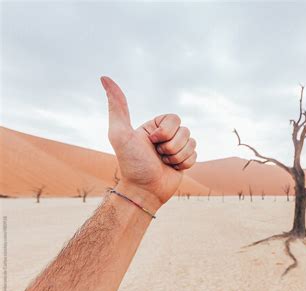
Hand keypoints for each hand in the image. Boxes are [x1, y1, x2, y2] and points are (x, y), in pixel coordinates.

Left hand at [100, 76, 196, 210]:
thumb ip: (116, 106)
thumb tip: (104, 77)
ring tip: (164, 163)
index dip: (166, 132)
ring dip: (177, 156)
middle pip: (185, 130)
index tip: (151, 142)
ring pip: (192, 143)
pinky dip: (184, 164)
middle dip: (172, 146)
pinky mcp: (184, 161)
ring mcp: (176, 148)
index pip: (174, 118)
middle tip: (157, 155)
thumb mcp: (120, 133)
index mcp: (153, 126)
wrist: (143, 192)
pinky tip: (172, 169)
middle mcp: (165, 135)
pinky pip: (195, 155)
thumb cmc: (132, 164)